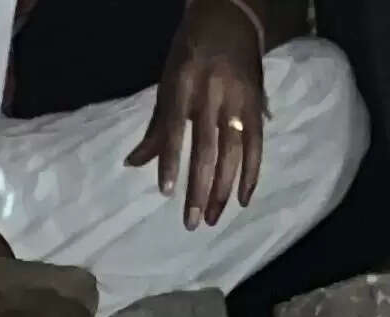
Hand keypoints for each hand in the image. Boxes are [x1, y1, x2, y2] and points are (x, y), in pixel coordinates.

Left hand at [128, 0, 267, 232]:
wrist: (230, 17)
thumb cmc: (191, 54)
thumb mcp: (169, 82)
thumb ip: (156, 126)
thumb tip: (133, 164)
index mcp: (185, 84)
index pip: (175, 129)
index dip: (170, 161)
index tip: (166, 193)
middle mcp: (213, 93)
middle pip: (206, 149)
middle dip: (198, 189)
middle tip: (191, 223)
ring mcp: (238, 100)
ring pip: (232, 153)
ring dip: (222, 190)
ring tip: (212, 219)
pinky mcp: (257, 105)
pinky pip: (256, 146)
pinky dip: (250, 174)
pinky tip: (241, 200)